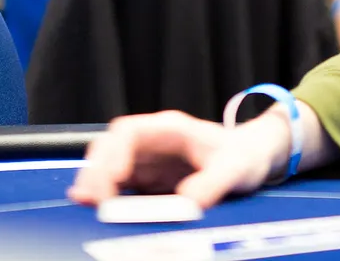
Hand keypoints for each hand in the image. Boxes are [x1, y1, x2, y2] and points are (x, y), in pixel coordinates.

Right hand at [68, 110, 288, 208]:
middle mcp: (152, 143)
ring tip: (86, 204)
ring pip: (108, 165)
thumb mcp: (236, 168)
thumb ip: (213, 183)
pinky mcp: (146, 181)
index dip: (114, 153)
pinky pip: (117, 185)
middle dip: (96, 170)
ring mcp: (147, 162)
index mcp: (170, 129)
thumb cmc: (243, 155)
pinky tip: (94, 208)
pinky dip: (104, 195)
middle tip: (91, 198)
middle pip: (110, 147)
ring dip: (95, 183)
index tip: (113, 177)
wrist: (253, 158)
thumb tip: (186, 203)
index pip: (129, 132)